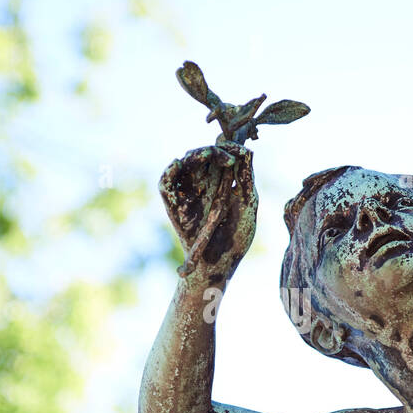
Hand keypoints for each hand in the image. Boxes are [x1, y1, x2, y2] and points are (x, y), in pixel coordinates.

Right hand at [158, 142, 255, 280]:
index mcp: (223, 182)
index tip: (237, 154)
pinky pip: (166, 183)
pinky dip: (169, 171)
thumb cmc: (236, 237)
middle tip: (227, 159)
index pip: (222, 155)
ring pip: (185, 163)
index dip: (228, 148)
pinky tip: (179, 163)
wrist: (218, 264)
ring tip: (207, 155)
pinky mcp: (173, 204)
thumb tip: (245, 151)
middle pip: (203, 155)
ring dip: (194, 155)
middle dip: (214, 151)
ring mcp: (188, 192)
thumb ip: (246, 179)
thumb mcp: (247, 204)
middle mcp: (204, 184)